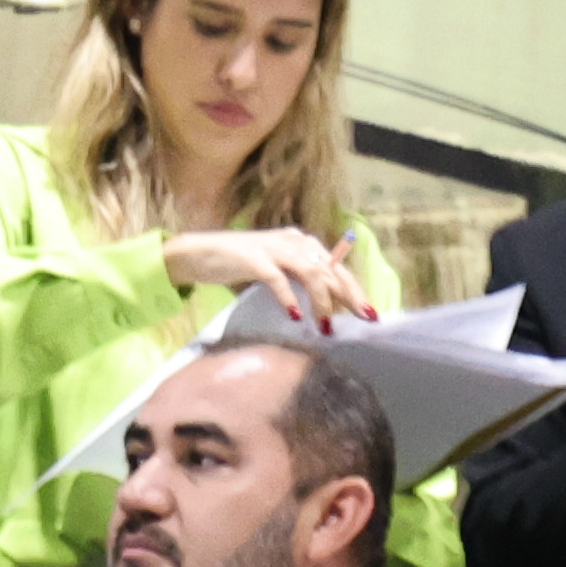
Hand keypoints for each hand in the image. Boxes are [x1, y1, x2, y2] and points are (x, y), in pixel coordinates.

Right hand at [160, 228, 373, 326]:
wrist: (197, 254)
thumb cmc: (236, 266)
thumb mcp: (274, 272)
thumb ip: (297, 282)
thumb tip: (323, 309)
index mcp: (301, 243)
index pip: (336, 266)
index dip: (353, 289)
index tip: (368, 312)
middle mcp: (293, 241)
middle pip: (330, 268)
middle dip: (349, 295)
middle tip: (363, 318)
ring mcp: (274, 248)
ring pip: (310, 273)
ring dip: (321, 300)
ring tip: (325, 325)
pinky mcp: (253, 258)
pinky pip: (278, 279)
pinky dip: (289, 298)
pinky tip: (295, 316)